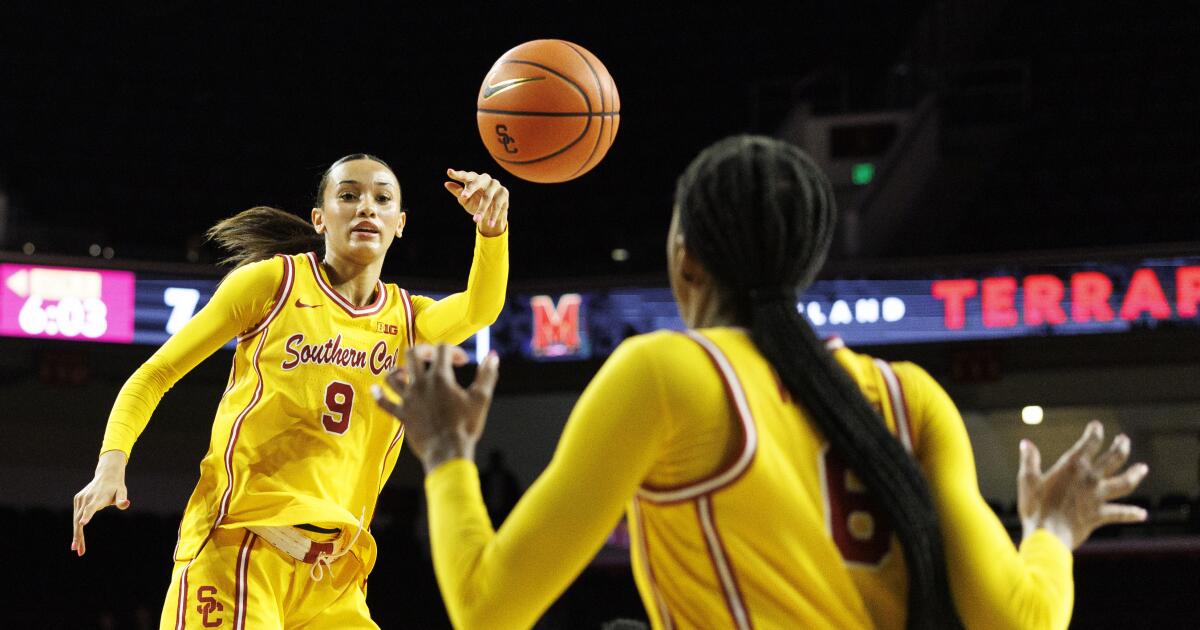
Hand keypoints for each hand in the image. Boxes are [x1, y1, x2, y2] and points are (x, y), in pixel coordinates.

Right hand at [72, 450, 130, 555]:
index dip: (87, 515)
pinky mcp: (77, 500)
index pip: (91, 508)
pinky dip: (76, 527)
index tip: (82, 523)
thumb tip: (127, 503)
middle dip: (79, 536)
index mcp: (98, 498)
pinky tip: (77, 539)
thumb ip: (122, 500)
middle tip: (78, 550)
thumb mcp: (122, 492)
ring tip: (78, 549)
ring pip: (76, 520)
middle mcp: (86, 499)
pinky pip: (76, 516)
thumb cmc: (116, 487)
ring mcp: (80, 499)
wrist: (107, 475)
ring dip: (77, 535)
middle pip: (80, 519)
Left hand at [372, 344, 500, 472]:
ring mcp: (408, 400)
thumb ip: (487, 375)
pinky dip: (378, 395)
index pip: (442, 349)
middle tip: (433, 357)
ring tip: (407, 372)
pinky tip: (375, 389)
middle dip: (423, 350)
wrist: (448, 453)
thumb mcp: (481, 399)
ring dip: (399, 370)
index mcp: (440, 378)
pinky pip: (383, 403)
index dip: (453, 350)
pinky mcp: (401, 415)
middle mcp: (420, 384)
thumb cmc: (466, 426)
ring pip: (393, 376)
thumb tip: (493, 356)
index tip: (462, 362)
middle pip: (412, 354)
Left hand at [444, 169, 508, 236]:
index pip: (465, 175)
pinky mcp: (504, 192)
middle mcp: (485, 179)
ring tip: (475, 220)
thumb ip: (458, 192)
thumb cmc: (475, 204)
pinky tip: (489, 223)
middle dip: (471, 189)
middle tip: (464, 197)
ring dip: (482, 210)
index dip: (457, 175)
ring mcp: (495, 185)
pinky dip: (493, 215)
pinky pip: (498, 204)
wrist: (491, 214)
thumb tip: (446, 184)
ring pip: (487, 197)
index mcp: (474, 178)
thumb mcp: (465, 200)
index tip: (449, 172)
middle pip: (478, 182)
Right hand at [1018, 421, 1147, 549]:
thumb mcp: (1027, 480)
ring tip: (1143, 468)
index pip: (1088, 443)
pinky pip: (1120, 513)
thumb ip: (1029, 460)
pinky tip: (1143, 514)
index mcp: (1072, 467)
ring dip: (1135, 474)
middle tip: (1124, 440)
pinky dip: (1132, 513)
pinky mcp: (1099, 515)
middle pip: (1113, 458)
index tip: (1097, 426)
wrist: (1047, 535)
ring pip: (1124, 483)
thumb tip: (1026, 443)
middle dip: (1120, 447)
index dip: (1094, 433)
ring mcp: (1097, 497)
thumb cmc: (1035, 507)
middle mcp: (1089, 479)